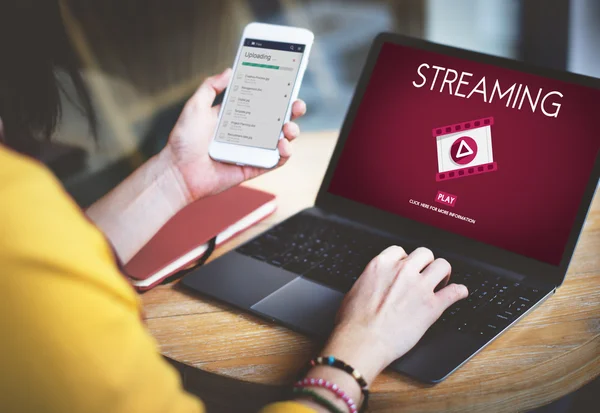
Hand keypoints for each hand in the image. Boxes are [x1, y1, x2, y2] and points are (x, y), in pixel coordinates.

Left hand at [163, 68, 306, 201]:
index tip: (287, 83)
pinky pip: (276, 161)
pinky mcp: (254, 167)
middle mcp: (247, 132)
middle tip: (296, 105)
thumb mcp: (195, 106)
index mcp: (236, 116)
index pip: (262, 101)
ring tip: (288, 128)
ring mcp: (252, 150)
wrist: (178, 171)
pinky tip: (283, 145)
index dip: (277, 93)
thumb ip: (211, 87)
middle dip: (292, 111)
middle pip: (277, 119)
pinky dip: (285, 153)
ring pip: (281, 139)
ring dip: (291, 132)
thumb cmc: (183, 141)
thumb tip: (229, 70)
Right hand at [321, 246, 467, 383]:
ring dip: (443, 273)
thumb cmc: (353, 322)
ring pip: (442, 266)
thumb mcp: (355, 290)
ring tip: (441, 282)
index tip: (407, 267)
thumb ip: (370, 282)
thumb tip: (372, 286)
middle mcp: (402, 271)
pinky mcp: (432, 306)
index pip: (400, 251)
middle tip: (425, 274)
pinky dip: (460, 292)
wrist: (363, 341)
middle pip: (425, 253)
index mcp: (381, 265)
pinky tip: (460, 293)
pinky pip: (455, 292)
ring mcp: (419, 287)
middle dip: (426, 263)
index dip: (405, 259)